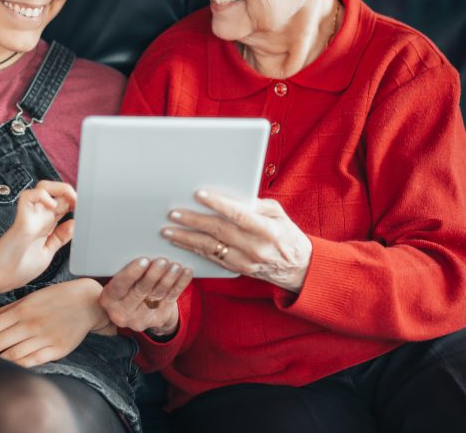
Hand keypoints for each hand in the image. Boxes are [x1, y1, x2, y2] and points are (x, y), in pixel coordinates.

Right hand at [0, 181, 75, 293]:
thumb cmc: (17, 268)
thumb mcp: (46, 253)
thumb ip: (59, 238)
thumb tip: (74, 223)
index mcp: (46, 224)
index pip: (63, 202)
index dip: (76, 201)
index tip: (87, 209)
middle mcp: (38, 217)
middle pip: (54, 190)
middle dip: (70, 192)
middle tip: (80, 203)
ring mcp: (29, 216)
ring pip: (43, 187)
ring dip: (59, 189)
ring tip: (70, 200)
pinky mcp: (21, 221)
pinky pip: (28, 197)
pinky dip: (42, 196)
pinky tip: (52, 207)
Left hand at [0, 278, 111, 366]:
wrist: (88, 303)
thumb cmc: (55, 298)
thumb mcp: (28, 299)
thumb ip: (2, 311)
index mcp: (23, 309)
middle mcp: (31, 324)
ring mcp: (44, 338)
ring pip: (12, 355)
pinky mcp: (56, 350)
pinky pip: (30, 362)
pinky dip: (15, 367)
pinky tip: (3, 370)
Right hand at [99, 258, 192, 335]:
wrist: (135, 312)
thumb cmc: (125, 286)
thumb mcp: (118, 281)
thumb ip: (124, 270)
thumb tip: (140, 247)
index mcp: (109, 300)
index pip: (119, 286)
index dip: (132, 273)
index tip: (143, 260)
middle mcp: (123, 313)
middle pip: (140, 291)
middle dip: (153, 275)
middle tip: (162, 261)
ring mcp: (141, 319)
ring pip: (157, 295)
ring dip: (168, 279)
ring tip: (176, 265)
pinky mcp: (159, 319)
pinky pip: (171, 299)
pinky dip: (180, 284)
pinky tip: (185, 272)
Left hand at [163, 190, 312, 292]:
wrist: (298, 268)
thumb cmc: (287, 234)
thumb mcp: (278, 213)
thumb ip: (255, 204)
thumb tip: (231, 195)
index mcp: (267, 229)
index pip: (238, 215)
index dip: (217, 204)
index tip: (198, 194)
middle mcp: (255, 247)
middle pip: (219, 231)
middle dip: (193, 221)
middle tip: (173, 213)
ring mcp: (245, 262)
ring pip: (210, 248)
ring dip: (186, 238)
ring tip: (168, 229)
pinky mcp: (238, 270)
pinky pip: (211, 259)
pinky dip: (193, 250)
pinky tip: (179, 242)